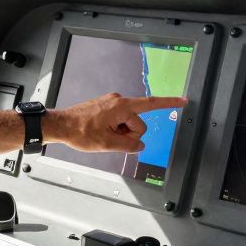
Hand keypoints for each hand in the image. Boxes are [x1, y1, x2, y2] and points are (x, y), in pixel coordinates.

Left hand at [46, 93, 186, 152]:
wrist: (61, 125)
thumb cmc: (80, 131)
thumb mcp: (107, 144)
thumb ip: (128, 145)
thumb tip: (140, 144)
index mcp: (121, 107)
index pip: (151, 104)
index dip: (169, 103)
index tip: (183, 100)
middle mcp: (118, 101)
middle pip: (138, 122)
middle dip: (129, 134)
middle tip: (110, 138)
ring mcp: (111, 103)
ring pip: (127, 123)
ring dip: (120, 132)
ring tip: (102, 135)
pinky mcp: (106, 107)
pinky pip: (118, 120)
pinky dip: (115, 129)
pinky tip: (101, 132)